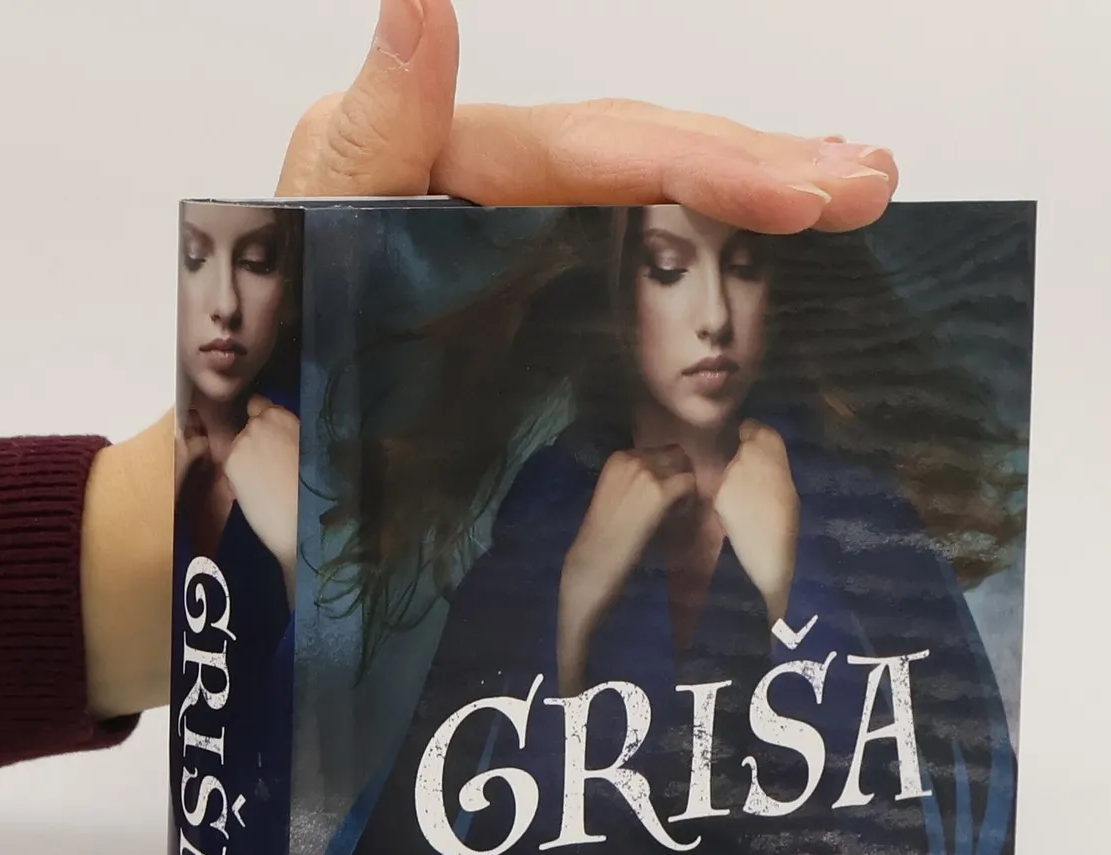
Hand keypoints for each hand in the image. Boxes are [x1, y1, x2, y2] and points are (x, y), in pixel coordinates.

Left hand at [79, 0, 899, 717]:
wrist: (235, 465)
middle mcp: (498, 187)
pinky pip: (636, 269)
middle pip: (650, 157)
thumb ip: (373, 134)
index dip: (711, 163)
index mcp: (453, 158)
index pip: (603, 149)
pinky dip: (715, 257)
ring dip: (763, 194)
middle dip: (766, 164)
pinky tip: (781, 259)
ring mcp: (522, 248)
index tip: (812, 191)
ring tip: (861, 188)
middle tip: (875, 181)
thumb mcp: (304, 244)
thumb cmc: (263, 356)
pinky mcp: (534, 310)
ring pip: (658, 203)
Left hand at [223, 396, 300, 601]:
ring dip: (246, 462)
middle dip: (256, 444)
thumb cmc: (320, 491)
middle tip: (271, 469)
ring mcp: (241, 442)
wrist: (307, 522)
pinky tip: (256, 495)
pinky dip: (239, 479)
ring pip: (238, 449)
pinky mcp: (230, 465)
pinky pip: (232, 469)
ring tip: (265, 487)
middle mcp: (258, 423)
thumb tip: (281, 440)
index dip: (265, 423)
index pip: (260, 405)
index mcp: (282, 416)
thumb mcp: (312, 451)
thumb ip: (291, 437)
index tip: (273, 440)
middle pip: (248, 429)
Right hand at [557, 447, 698, 692]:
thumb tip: (660, 480)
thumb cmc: (600, 535)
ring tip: (676, 508)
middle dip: (679, 473)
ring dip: (685, 485)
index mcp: (618, 457)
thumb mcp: (613, 494)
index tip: (665, 489)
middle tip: (677, 498)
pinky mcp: (660, 492)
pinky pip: (688, 484)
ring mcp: (647, 473)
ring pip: (684, 467)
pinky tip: (677, 515)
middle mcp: (633, 458)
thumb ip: (633, 481)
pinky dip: (688, 499)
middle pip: (674, 453)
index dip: (667, 468)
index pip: (655, 450)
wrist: (595, 556)